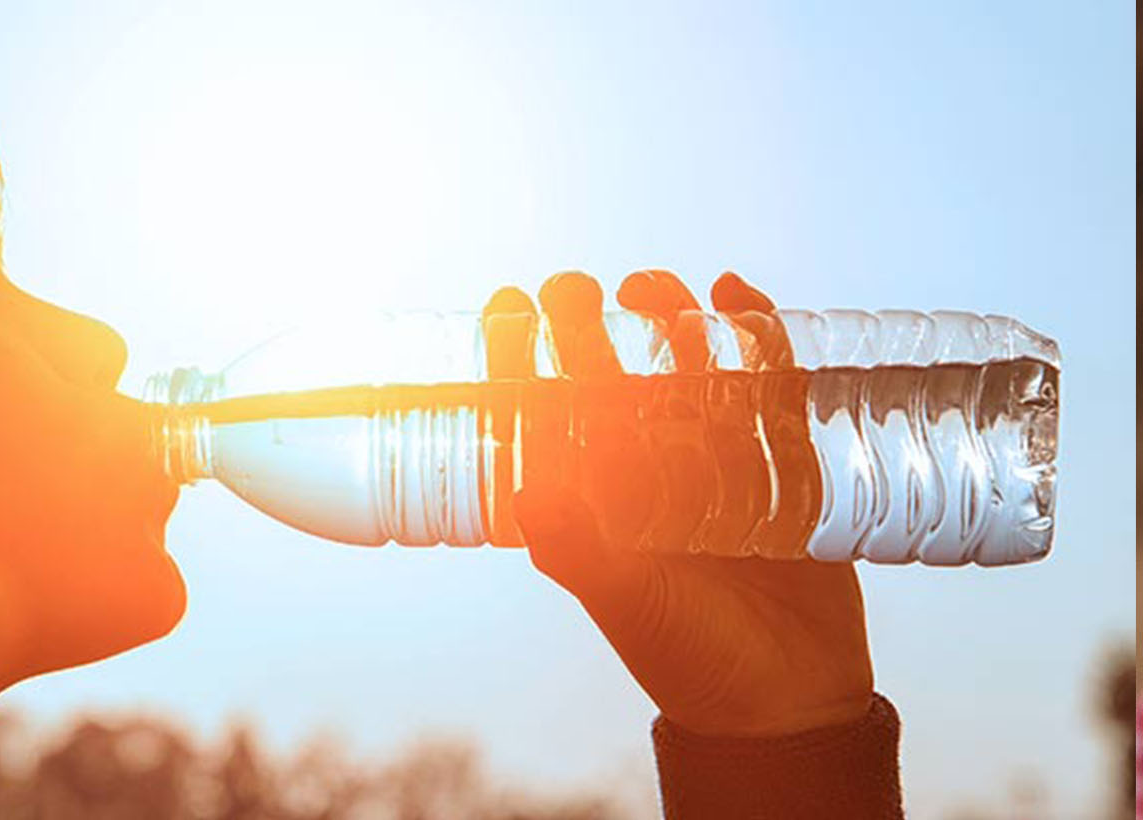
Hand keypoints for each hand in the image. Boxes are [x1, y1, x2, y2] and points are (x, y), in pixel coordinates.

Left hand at [486, 270, 874, 736]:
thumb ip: (577, 546)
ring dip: (668, 320)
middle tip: (577, 286)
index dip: (518, 357)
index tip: (508, 305)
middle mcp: (646, 472)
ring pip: (684, 368)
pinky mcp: (782, 463)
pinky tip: (739, 294)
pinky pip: (767, 385)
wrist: (788, 701)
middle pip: (612, 375)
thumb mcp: (625, 601)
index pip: (544, 412)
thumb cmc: (688, 657)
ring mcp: (714, 462)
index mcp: (595, 499)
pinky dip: (757, 336)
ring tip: (653, 287)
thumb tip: (528, 489)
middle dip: (590, 324)